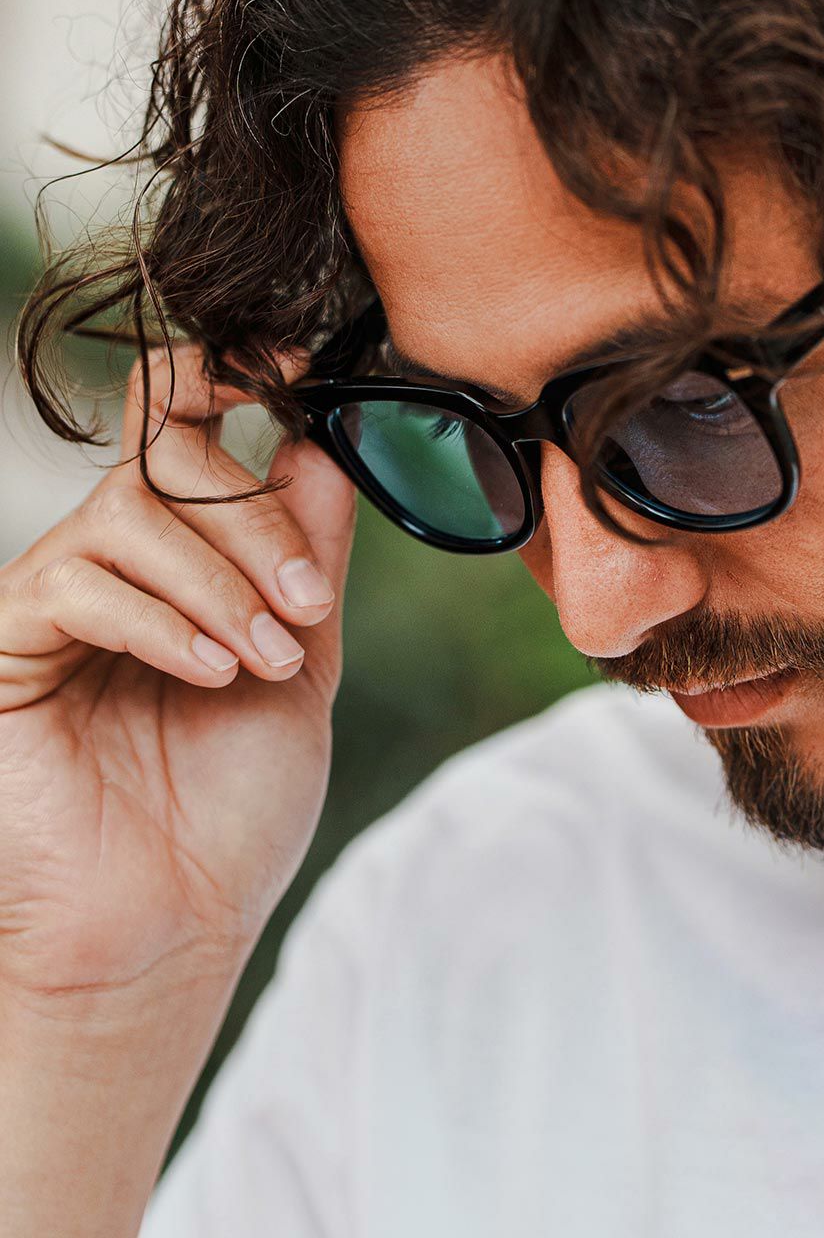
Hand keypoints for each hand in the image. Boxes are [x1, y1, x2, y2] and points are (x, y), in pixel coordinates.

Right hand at [0, 342, 356, 1003]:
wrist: (176, 921)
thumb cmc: (233, 800)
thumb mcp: (304, 655)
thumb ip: (310, 547)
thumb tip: (329, 437)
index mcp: (184, 551)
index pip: (181, 420)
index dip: (231, 371)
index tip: (301, 364)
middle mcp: (112, 558)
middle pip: (171, 458)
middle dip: (255, 525)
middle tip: (305, 610)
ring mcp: (54, 599)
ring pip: (128, 513)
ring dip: (218, 581)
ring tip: (265, 660)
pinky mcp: (7, 646)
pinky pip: (76, 582)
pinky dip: (158, 618)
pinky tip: (206, 672)